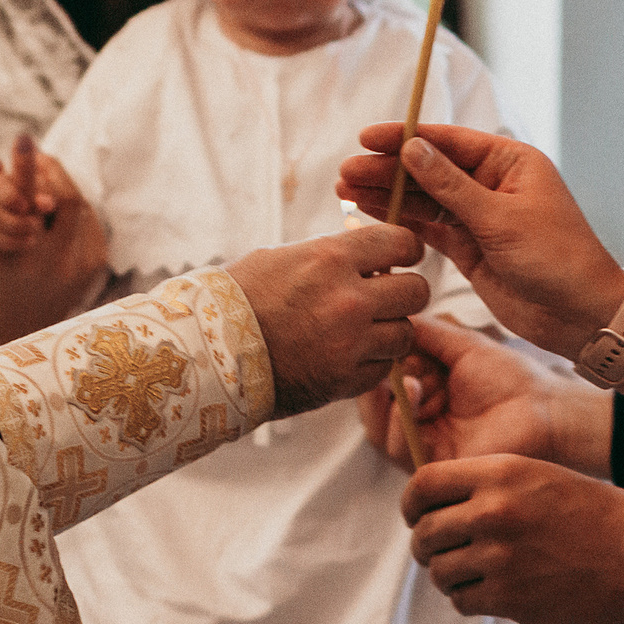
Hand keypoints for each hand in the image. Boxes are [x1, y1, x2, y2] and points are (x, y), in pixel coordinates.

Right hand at [0, 136, 105, 341]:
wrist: (21, 321)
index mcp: (33, 260)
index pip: (52, 199)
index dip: (40, 170)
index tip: (28, 143)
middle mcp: (67, 265)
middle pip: (71, 199)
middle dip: (53, 174)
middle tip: (38, 157)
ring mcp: (87, 266)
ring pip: (81, 208)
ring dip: (60, 189)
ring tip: (42, 181)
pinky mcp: (98, 264)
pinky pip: (88, 222)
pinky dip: (70, 209)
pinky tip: (53, 208)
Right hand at [227, 225, 429, 418]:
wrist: (206, 355)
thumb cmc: (236, 301)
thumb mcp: (280, 258)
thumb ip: (329, 255)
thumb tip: (363, 251)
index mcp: (330, 259)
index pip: (402, 242)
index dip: (406, 249)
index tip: (400, 256)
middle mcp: (349, 299)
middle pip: (417, 290)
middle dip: (405, 292)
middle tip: (387, 297)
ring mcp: (350, 343)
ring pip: (406, 333)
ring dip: (391, 331)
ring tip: (365, 330)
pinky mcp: (345, 381)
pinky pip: (383, 368)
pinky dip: (372, 363)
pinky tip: (348, 356)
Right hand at [339, 126, 623, 359]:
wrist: (580, 315)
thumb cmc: (557, 259)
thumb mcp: (501, 218)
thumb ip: (452, 187)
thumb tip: (414, 149)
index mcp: (510, 162)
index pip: (448, 142)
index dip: (405, 138)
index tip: (367, 138)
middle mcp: (492, 184)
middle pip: (430, 169)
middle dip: (388, 169)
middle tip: (347, 171)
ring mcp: (479, 216)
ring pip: (425, 199)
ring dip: (388, 194)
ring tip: (346, 190)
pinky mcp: (469, 247)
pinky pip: (429, 228)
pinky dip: (401, 220)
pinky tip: (370, 212)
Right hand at [359, 317, 611, 474]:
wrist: (544, 410)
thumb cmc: (512, 378)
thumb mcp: (462, 345)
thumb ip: (423, 332)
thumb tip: (389, 315)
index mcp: (427, 392)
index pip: (381, 383)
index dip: (376, 365)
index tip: (381, 343)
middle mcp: (422, 421)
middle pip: (374, 410)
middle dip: (373, 387)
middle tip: (387, 365)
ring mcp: (426, 445)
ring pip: (379, 432)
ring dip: (385, 404)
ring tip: (410, 381)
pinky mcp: (433, 466)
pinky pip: (398, 450)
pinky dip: (398, 424)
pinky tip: (416, 399)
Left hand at [400, 457, 623, 623]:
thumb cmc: (594, 513)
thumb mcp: (538, 475)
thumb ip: (486, 485)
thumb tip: (433, 506)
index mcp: (499, 472)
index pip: (422, 485)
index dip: (412, 504)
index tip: (418, 516)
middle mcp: (493, 512)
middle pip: (424, 534)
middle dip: (428, 545)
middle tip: (445, 551)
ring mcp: (500, 558)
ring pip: (439, 572)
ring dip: (450, 575)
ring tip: (476, 571)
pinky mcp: (511, 599)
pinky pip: (462, 601)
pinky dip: (470, 598)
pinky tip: (494, 590)